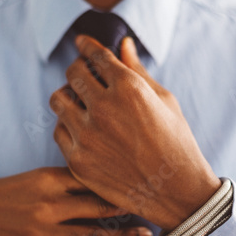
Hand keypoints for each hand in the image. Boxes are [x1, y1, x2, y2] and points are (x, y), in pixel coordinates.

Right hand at [0, 167, 152, 235]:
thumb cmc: (5, 194)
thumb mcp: (34, 179)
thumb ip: (64, 180)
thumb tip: (98, 179)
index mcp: (47, 178)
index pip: (91, 177)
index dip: (117, 181)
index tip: (140, 180)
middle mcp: (49, 202)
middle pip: (97, 204)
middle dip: (126, 206)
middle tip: (154, 206)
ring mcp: (43, 229)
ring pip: (91, 234)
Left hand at [50, 36, 221, 231]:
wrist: (177, 191)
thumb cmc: (176, 141)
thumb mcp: (164, 100)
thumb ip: (137, 69)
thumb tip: (123, 44)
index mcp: (129, 88)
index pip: (95, 54)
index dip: (86, 45)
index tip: (82, 43)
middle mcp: (104, 108)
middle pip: (73, 73)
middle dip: (79, 68)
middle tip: (85, 74)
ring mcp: (88, 135)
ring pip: (58, 99)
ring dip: (68, 95)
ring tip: (80, 101)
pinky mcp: (78, 160)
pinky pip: (58, 130)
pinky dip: (67, 124)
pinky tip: (81, 126)